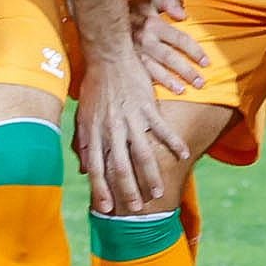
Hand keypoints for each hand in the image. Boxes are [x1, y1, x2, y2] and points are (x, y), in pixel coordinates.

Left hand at [72, 57, 180, 215]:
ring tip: (158, 191)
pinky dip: (173, 142)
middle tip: (137, 209)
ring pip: (142, 153)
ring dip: (151, 175)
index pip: (96, 168)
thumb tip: (83, 168)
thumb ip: (82, 143)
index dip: (101, 189)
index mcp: (94, 132)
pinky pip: (162, 128)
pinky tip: (182, 155)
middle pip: (120, 166)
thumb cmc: (94, 87)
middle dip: (128, 190)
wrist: (107, 57)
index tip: (107, 208)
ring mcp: (130, 119)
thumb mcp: (82, 116)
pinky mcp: (146, 107)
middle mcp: (111, 129)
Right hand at [130, 0, 205, 92]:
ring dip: (170, 81)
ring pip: (155, 70)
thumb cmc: (133, 11)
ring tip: (183, 90)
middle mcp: (145, 40)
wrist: (103, 21)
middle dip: (186, 71)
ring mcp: (135, 54)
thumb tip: (184, 13)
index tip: (206, 63)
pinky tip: (159, 94)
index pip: (179, 39)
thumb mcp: (150, 0)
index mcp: (153, 24)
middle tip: (201, 82)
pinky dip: (152, 85)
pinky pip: (141, 76)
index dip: (194, 51)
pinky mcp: (127, 63)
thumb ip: (169, 1)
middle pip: (170, 57)